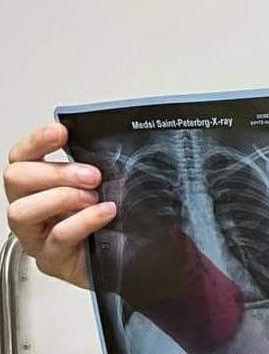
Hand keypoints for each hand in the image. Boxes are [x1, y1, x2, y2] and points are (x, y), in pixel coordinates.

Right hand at [4, 123, 116, 288]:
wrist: (129, 255)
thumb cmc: (111, 219)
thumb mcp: (105, 185)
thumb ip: (96, 166)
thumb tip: (107, 144)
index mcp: (40, 185)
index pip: (22, 157)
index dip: (36, 141)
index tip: (61, 133)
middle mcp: (31, 209)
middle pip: (15, 179)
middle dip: (54, 172)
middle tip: (92, 175)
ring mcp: (37, 236)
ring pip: (22, 211)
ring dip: (62, 197)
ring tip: (94, 197)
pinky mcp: (52, 259)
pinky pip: (58, 236)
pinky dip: (84, 220)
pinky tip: (105, 212)